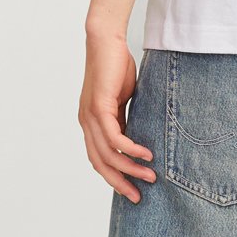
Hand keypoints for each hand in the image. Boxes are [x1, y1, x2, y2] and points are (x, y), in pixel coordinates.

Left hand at [78, 33, 156, 202]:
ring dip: (129, 169)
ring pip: (107, 154)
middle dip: (120, 182)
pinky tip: (145, 154)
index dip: (114, 176)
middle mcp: (86, 123)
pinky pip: (114, 137)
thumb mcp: (123, 98)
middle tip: (138, 196)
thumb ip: (125, 117)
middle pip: (100, 163)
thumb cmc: (116, 65)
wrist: (106, 40)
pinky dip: (129, 150)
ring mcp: (90, 116)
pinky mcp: (99, 107)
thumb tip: (136, 136)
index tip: (132, 188)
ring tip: (149, 176)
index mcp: (91, 122)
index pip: (99, 158)